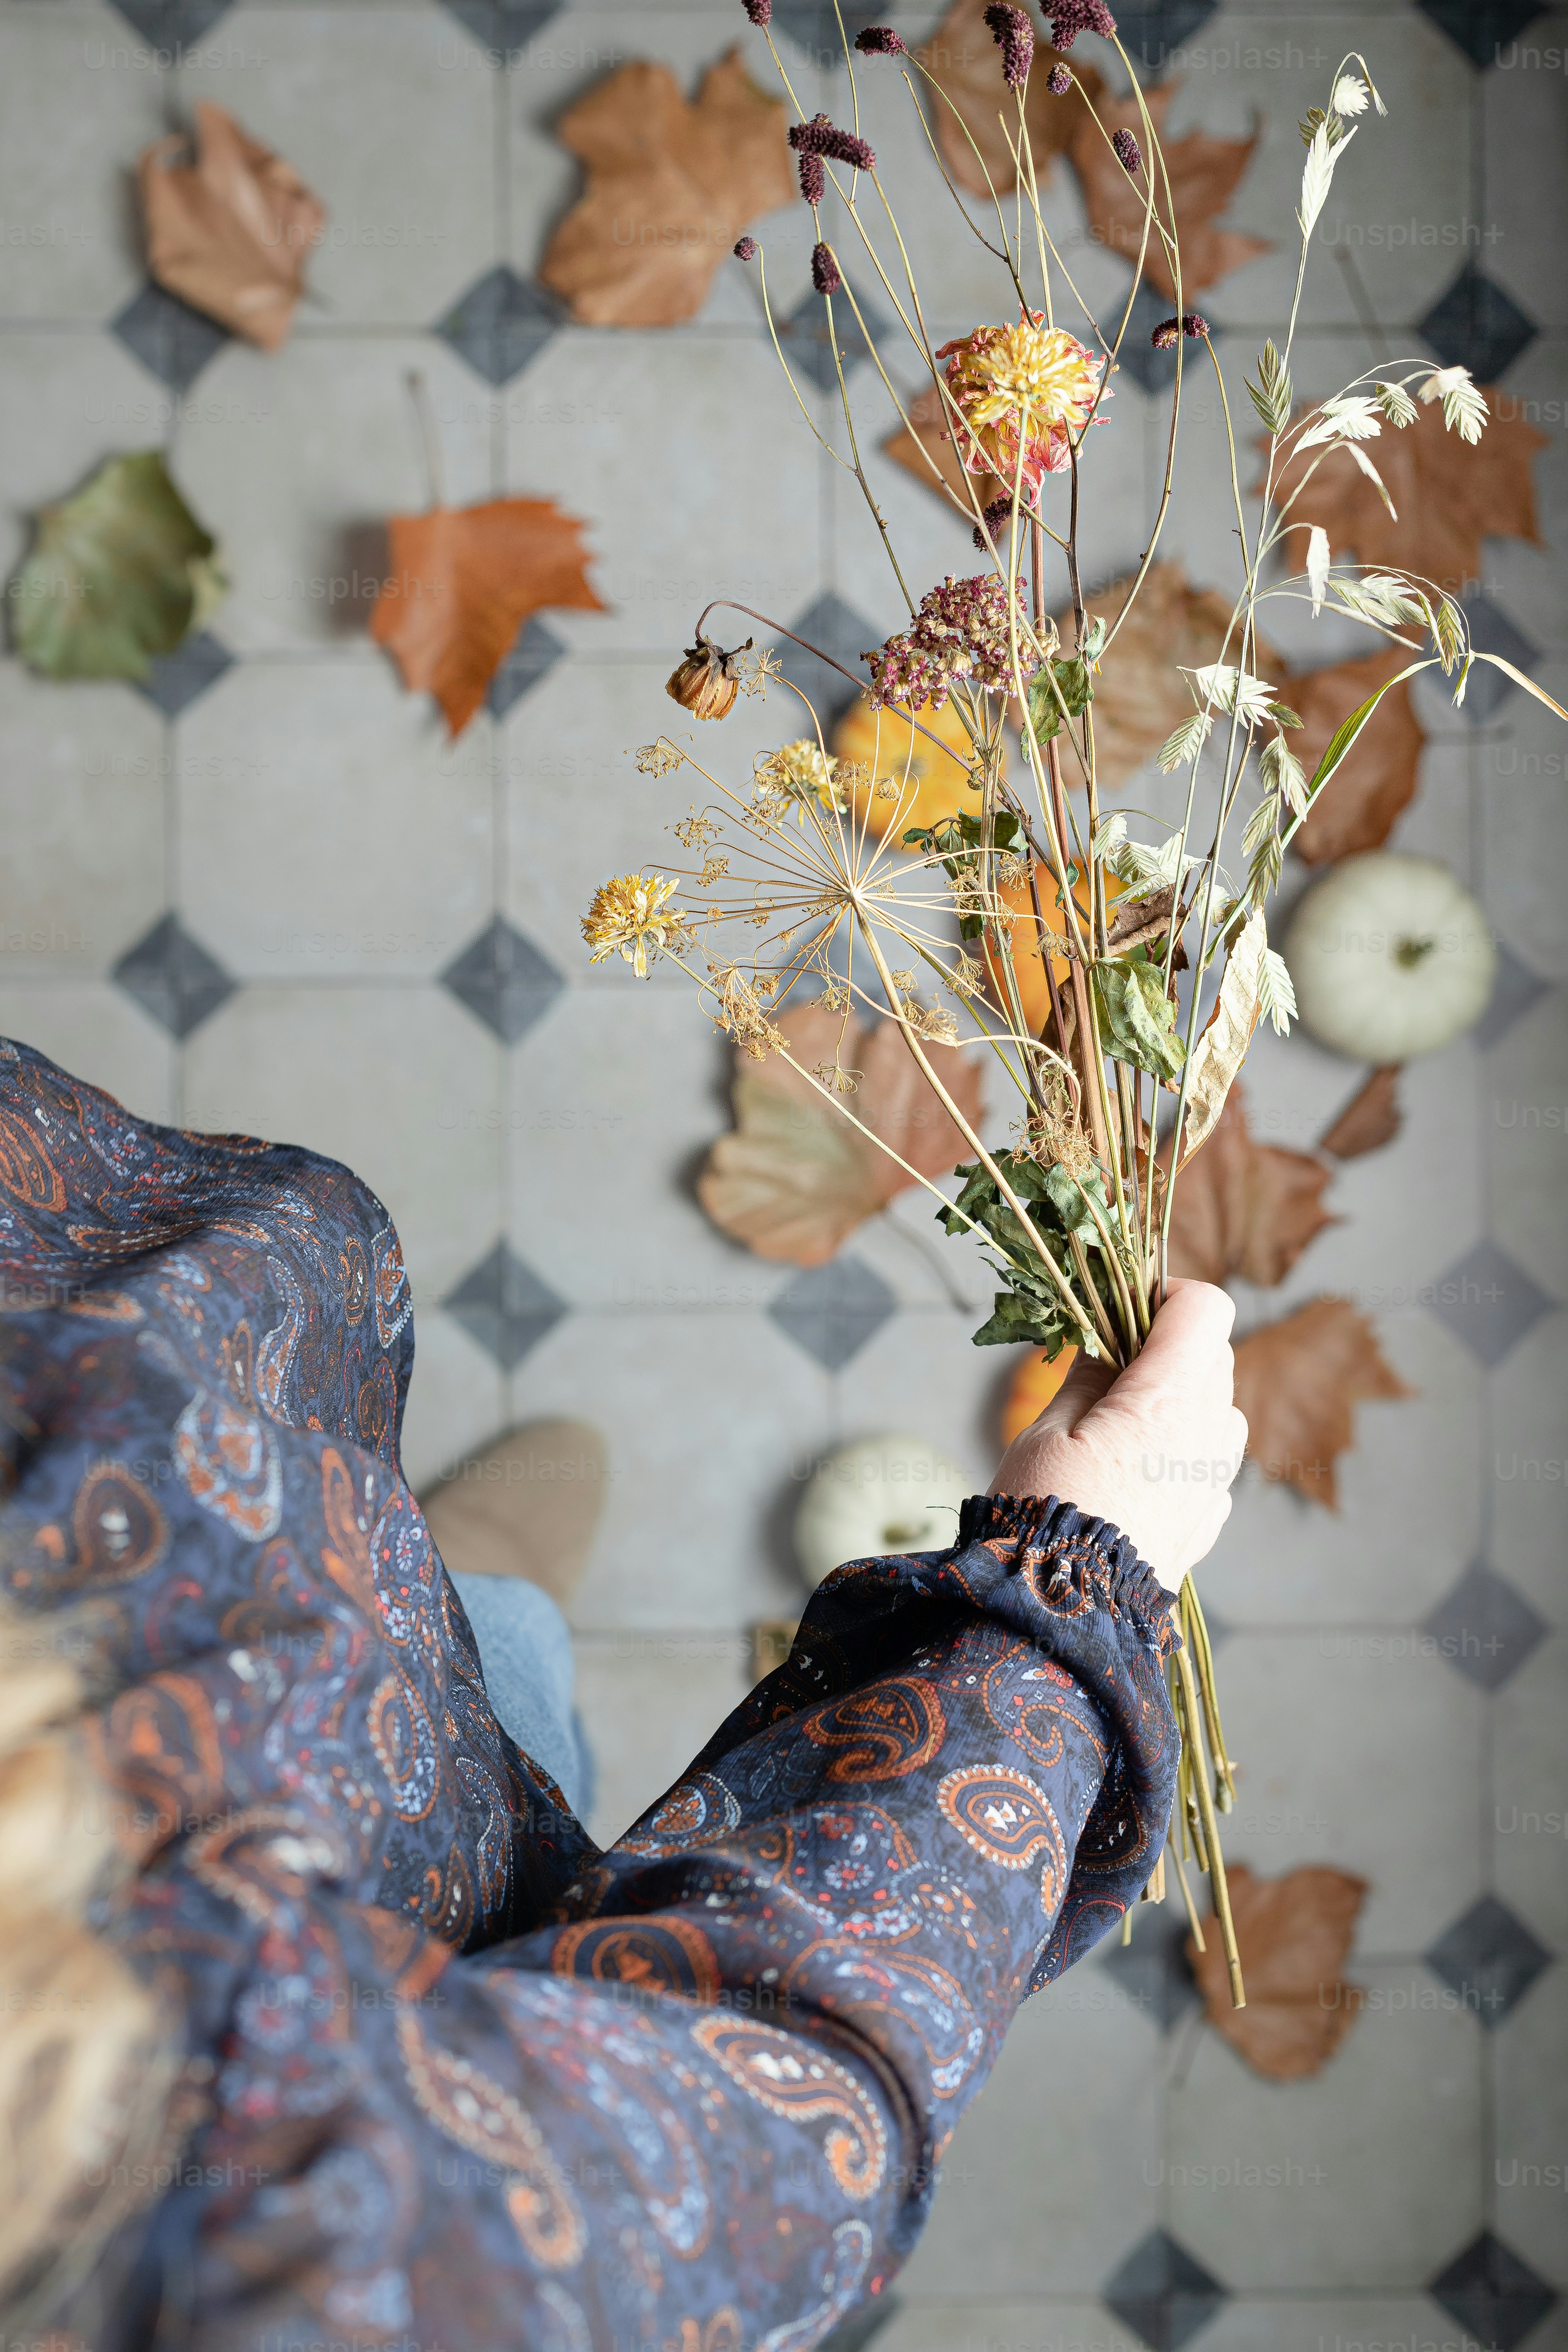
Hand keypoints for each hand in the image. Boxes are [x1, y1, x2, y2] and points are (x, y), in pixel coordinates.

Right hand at [988, 1280, 1246, 1592]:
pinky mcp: (1210, 1517)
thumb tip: (1102, 1343)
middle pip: (1213, 1352)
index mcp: (1172, 1397)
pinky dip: (1182, 1444)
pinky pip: (1210, 1457)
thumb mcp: (1046, 1429)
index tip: (1121, 1307)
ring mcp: (1218, 1479)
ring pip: (1219, 1404)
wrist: (1063, 1617)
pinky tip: (1133, 1469)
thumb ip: (1085, 1375)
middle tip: (1103, 1363)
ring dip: (1179, 1394)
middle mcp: (1212, 1433)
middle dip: (1164, 1343)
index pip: (1204, 1308)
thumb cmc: (1044, 1515)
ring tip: (1118, 1420)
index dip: (1164, 1293)